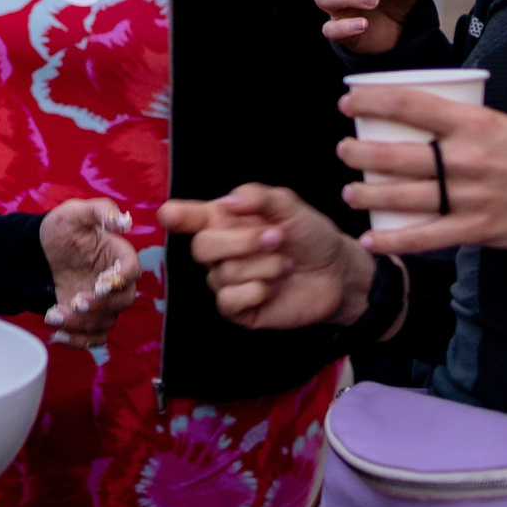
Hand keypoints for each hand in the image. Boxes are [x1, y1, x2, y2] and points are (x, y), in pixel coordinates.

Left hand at [39, 199, 137, 348]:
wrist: (38, 252)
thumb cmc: (61, 229)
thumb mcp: (75, 212)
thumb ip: (100, 210)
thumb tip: (125, 221)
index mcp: (118, 254)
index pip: (132, 270)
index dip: (120, 280)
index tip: (100, 285)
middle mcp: (116, 281)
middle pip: (123, 301)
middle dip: (100, 306)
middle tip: (75, 302)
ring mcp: (103, 302)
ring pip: (105, 321)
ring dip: (81, 323)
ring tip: (53, 315)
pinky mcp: (89, 317)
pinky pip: (93, 337)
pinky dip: (78, 340)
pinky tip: (57, 335)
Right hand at [162, 185, 376, 330]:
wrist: (337, 273)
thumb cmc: (310, 236)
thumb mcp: (290, 206)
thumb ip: (259, 197)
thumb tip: (227, 202)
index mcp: (225, 220)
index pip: (189, 218)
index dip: (177, 216)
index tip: (169, 214)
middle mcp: (220, 251)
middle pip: (202, 246)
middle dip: (242, 242)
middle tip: (277, 238)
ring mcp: (227, 281)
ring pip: (222, 273)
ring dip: (263, 266)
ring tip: (286, 264)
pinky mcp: (238, 309)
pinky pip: (228, 300)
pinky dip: (256, 291)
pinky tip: (274, 288)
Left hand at [337, 85, 506, 263]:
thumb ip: (480, 123)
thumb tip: (449, 119)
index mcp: (477, 123)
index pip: (410, 106)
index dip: (371, 103)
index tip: (348, 104)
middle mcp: (467, 159)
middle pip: (395, 154)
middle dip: (359, 153)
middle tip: (344, 151)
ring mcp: (470, 198)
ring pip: (403, 196)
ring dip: (367, 194)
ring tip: (350, 192)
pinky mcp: (479, 230)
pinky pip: (427, 237)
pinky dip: (395, 241)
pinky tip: (373, 240)